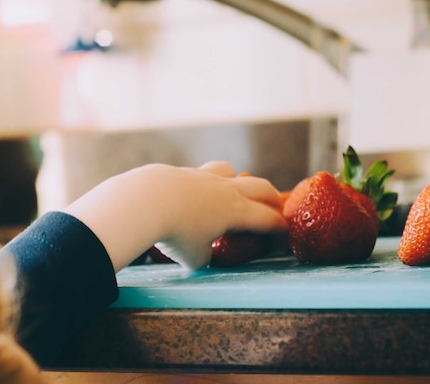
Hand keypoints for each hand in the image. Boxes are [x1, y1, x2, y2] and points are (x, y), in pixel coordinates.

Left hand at [64, 162, 286, 270]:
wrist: (145, 201)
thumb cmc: (175, 234)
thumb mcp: (194, 258)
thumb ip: (204, 256)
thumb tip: (202, 255)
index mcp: (236, 211)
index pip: (268, 219)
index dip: (280, 230)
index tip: (284, 237)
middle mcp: (225, 190)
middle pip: (260, 187)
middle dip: (271, 198)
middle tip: (275, 208)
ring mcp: (203, 177)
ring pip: (230, 171)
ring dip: (238, 181)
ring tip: (233, 192)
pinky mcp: (182, 172)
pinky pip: (201, 174)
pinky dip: (205, 184)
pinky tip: (193, 195)